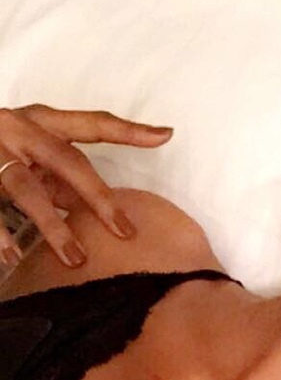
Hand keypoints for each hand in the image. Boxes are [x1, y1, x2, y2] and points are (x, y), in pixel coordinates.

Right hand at [0, 104, 173, 269]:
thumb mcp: (31, 151)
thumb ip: (60, 173)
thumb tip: (97, 208)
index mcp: (40, 120)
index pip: (91, 124)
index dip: (127, 130)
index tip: (165, 135)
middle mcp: (18, 128)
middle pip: (66, 161)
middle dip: (97, 197)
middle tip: (124, 230)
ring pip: (26, 188)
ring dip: (52, 225)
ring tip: (75, 259)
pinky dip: (1, 234)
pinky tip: (13, 258)